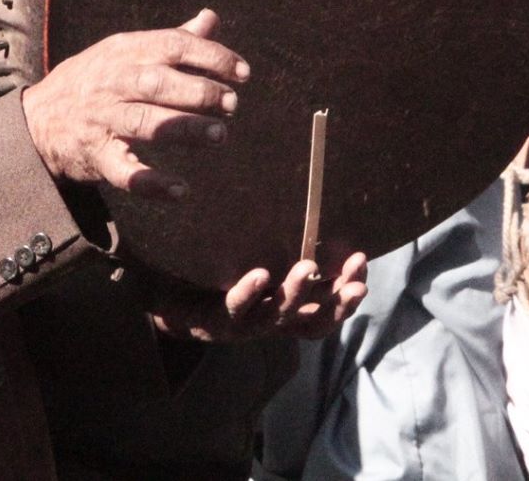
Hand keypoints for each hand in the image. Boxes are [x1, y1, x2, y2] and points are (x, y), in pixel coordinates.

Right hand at [23, 9, 246, 198]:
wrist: (38, 118)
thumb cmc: (95, 80)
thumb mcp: (125, 52)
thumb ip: (171, 39)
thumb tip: (210, 19)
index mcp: (125, 51)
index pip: (172, 45)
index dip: (211, 56)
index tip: (242, 73)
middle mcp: (113, 82)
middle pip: (158, 82)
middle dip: (199, 92)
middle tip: (232, 104)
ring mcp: (102, 119)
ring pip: (145, 123)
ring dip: (184, 128)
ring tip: (219, 135)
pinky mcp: (95, 155)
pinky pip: (124, 171)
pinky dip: (152, 182)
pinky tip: (181, 190)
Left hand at [150, 253, 369, 342]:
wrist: (165, 299)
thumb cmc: (214, 277)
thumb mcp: (254, 262)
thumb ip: (282, 249)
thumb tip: (312, 205)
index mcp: (284, 309)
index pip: (327, 308)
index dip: (347, 293)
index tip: (362, 265)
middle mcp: (269, 320)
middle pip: (313, 323)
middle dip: (338, 303)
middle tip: (357, 282)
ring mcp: (244, 323)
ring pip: (277, 316)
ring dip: (296, 294)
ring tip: (308, 267)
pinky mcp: (215, 319)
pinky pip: (234, 308)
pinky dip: (248, 292)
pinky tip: (259, 274)